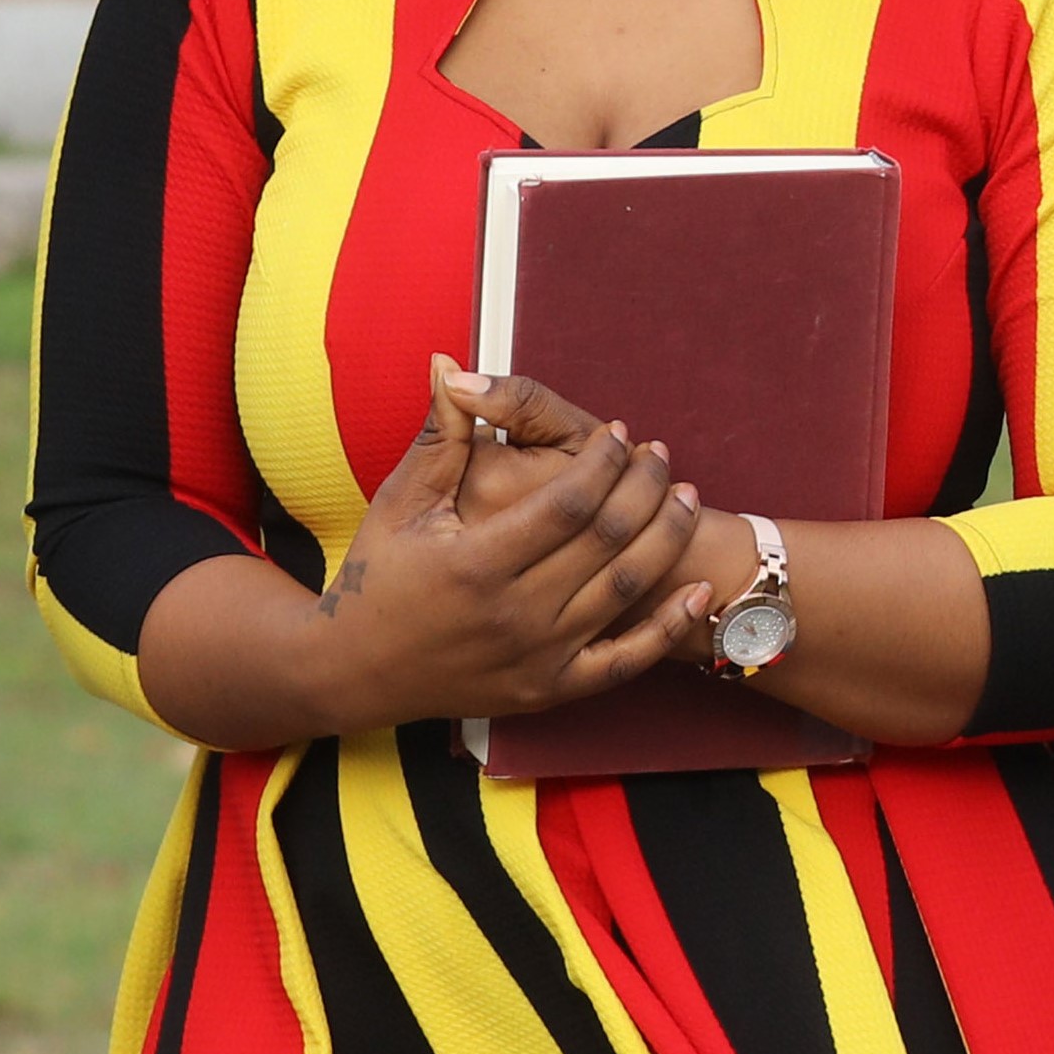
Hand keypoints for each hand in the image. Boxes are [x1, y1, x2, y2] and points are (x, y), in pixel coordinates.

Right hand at [303, 361, 718, 725]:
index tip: (620, 433)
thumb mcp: (402, 502)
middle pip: (608, 541)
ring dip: (665, 538)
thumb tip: (450, 363)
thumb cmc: (378, 575)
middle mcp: (514, 614)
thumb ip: (439, 434)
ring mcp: (537, 658)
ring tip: (684, 496)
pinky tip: (695, 588)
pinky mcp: (550, 690)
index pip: (569, 501)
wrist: (357, 671)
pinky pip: (626, 661)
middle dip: (645, 488)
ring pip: (625, 590)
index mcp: (477, 563)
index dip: (605, 461)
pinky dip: (667, 626)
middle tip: (660, 455)